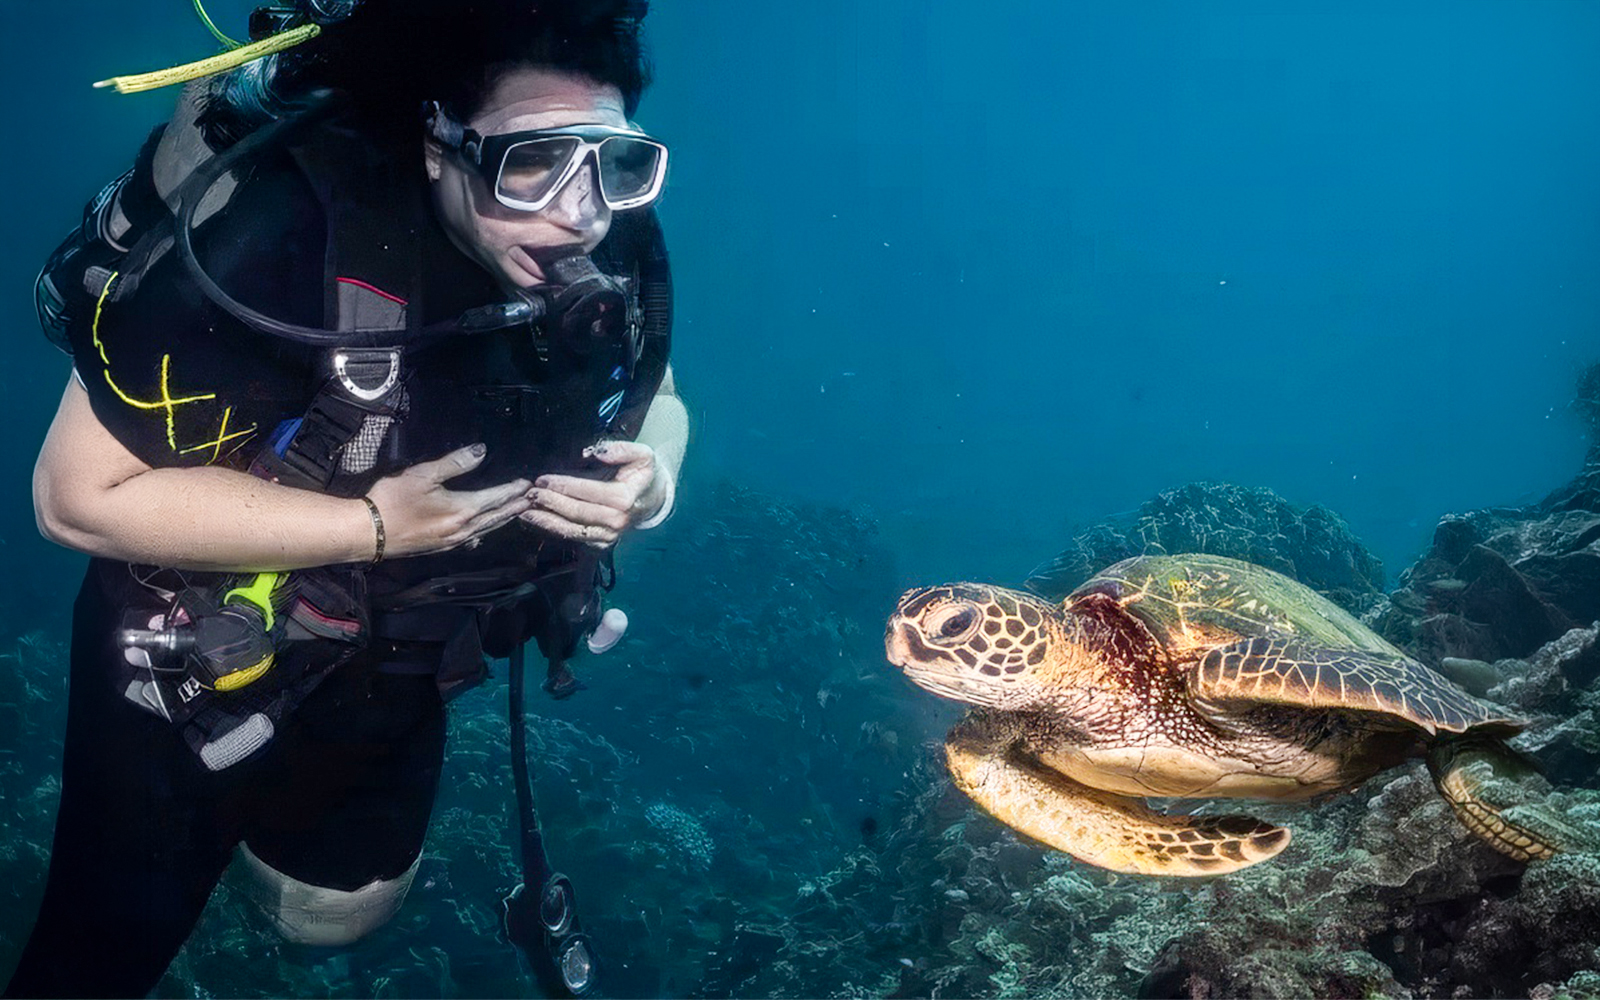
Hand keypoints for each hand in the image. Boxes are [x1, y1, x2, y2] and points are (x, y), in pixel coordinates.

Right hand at [364, 444, 530, 557]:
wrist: (368, 532)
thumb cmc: (393, 500)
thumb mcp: (424, 474)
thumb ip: (456, 463)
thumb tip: (481, 451)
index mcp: (462, 510)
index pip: (496, 498)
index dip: (513, 490)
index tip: (528, 483)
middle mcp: (463, 530)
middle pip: (496, 517)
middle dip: (515, 507)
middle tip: (531, 499)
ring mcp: (452, 542)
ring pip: (486, 530)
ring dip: (502, 520)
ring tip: (515, 512)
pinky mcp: (441, 547)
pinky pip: (472, 539)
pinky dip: (485, 531)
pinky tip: (484, 531)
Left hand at [520, 440, 669, 549]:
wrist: (653, 500)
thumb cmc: (644, 474)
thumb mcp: (642, 455)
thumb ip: (622, 449)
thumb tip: (595, 451)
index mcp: (625, 498)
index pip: (588, 492)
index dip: (564, 486)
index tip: (543, 480)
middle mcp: (617, 520)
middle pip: (577, 512)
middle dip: (551, 503)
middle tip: (529, 495)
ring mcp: (609, 535)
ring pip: (573, 530)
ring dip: (547, 522)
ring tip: (525, 513)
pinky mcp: (602, 543)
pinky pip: (574, 537)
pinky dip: (554, 530)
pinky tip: (538, 522)